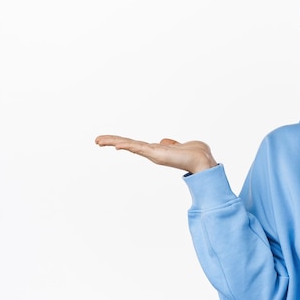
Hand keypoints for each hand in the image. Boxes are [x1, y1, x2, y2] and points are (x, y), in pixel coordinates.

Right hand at [95, 135, 216, 173]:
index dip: (121, 141)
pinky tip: (117, 145)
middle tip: (96, 140)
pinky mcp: (157, 154)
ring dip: (114, 142)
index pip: (134, 144)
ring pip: (130, 145)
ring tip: (99, 140)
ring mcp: (153, 154)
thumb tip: (165, 141)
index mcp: (156, 150)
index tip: (109, 140)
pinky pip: (139, 148)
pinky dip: (128, 146)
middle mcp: (152, 152)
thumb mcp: (179, 145)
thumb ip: (171, 144)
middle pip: (128, 144)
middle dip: (112, 141)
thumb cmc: (195, 153)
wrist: (203, 160)